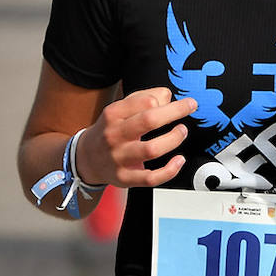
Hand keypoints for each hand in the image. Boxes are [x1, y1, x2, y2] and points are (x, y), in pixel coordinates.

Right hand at [76, 87, 192, 187]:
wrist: (86, 159)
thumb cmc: (109, 131)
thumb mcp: (119, 109)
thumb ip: (143, 98)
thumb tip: (166, 97)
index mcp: (113, 114)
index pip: (144, 102)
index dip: (168, 101)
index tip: (183, 102)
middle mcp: (115, 135)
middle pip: (148, 121)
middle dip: (174, 113)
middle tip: (189, 108)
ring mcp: (119, 158)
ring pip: (151, 149)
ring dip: (173, 139)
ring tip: (181, 132)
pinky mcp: (125, 177)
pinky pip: (151, 178)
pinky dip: (169, 170)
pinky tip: (179, 160)